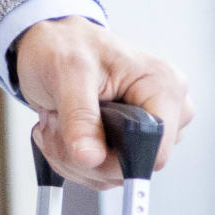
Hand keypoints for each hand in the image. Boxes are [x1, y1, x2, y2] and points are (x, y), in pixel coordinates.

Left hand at [12, 19, 194, 187]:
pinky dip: (72, 158)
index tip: (80, 144)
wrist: (50, 40)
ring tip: (56, 121)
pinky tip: (60, 131)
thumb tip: (91, 157)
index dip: (116, 158)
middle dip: (84, 156)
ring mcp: (146, 129)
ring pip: (112, 174)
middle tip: (56, 123)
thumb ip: (79, 117)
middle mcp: (163, 111)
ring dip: (71, 157)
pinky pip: (101, 171)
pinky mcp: (126, 141)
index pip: (156, 151)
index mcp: (164, 87)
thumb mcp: (68, 73)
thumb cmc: (64, 44)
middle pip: (131, 167)